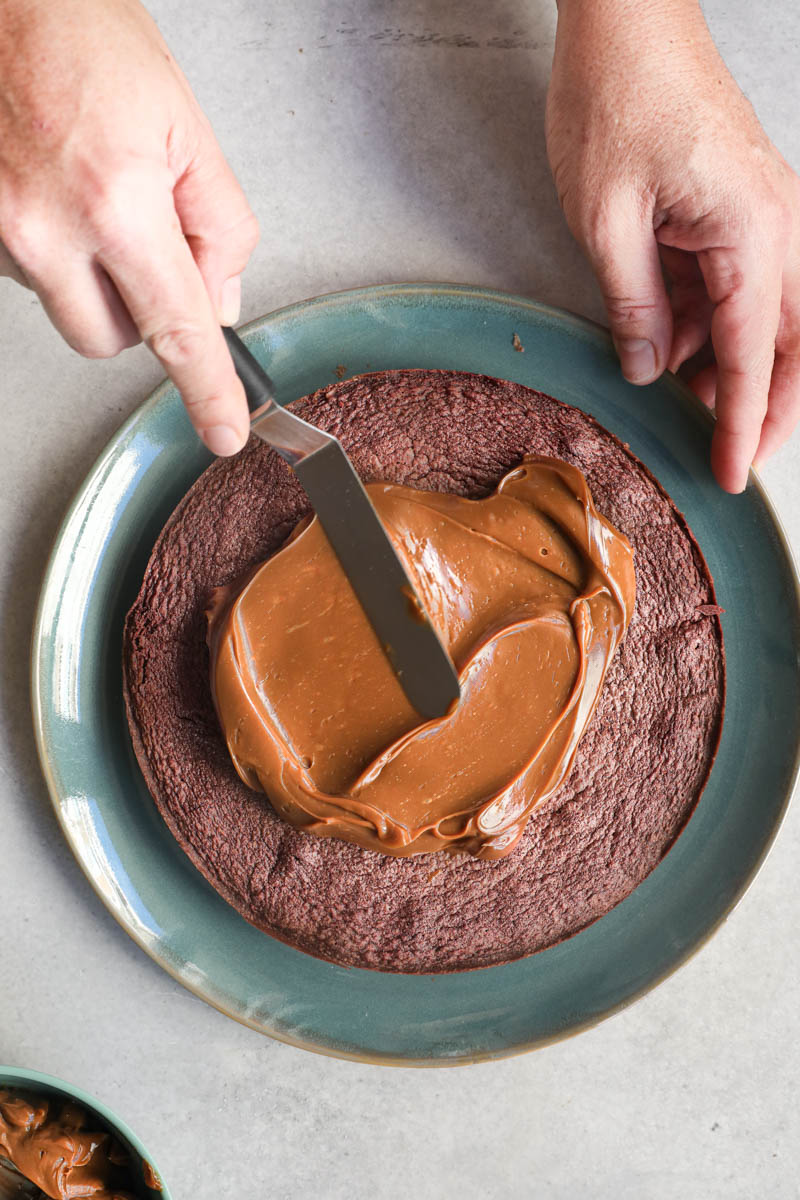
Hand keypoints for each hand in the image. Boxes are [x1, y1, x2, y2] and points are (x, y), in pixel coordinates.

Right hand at [0, 0, 258, 454]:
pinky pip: (25, 274)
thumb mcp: (183, 123)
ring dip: (90, 274)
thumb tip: (220, 301)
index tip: (223, 431)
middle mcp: (42, 228)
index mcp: (114, 201)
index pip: (176, 328)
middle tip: (147, 240)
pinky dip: (52, 249)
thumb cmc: (78, 32)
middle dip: (139, 310)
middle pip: (111, 341)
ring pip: (64, 307)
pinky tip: (55, 188)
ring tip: (89, 187)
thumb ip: (219, 224)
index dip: (206, 389)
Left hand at [546, 0, 799, 491]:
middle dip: (767, 404)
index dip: (742, 424)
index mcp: (750, 233)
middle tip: (732, 455)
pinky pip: (735, 282)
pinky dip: (706, 321)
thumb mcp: (606, 222)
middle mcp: (775, 225)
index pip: (754, 355)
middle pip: (791, 342)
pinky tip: (665, 342)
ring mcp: (762, 213)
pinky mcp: (737, 206)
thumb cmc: (616, 98)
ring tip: (679, 399)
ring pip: (767, 316)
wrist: (626, 18)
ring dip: (728, 363)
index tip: (729, 474)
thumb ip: (634, 306)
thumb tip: (648, 370)